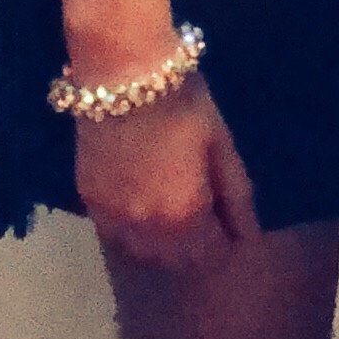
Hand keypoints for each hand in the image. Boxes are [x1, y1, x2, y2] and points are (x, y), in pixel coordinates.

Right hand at [74, 76, 259, 275]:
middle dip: (197, 248)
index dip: (226, 244)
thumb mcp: (222, 146)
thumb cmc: (183, 105)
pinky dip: (133, 231)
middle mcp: (147, 232)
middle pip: (177, 262)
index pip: (211, 257)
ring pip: (143, 254)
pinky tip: (142, 205)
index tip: (231, 223)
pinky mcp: (89, 201)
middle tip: (206, 215)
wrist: (123, 76)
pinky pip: (115, 235)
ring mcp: (112, 220)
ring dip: (163, 245)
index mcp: (185, 219)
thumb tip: (249, 234)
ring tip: (175, 212)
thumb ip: (237, 195)